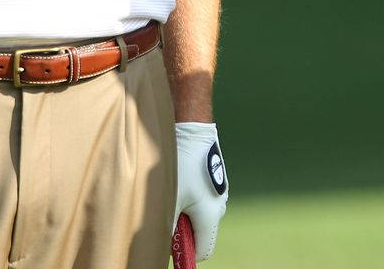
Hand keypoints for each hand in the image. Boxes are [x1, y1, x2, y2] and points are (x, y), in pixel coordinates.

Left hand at [174, 122, 227, 258]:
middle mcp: (219, 207)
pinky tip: (180, 181)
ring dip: (185, 213)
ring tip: (172, 193)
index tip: (171, 246)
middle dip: (183, 231)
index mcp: (210, 216)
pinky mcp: (214, 182)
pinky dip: (190, 199)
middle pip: (200, 233)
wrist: (193, 130)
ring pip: (200, 216)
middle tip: (166, 215)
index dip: (186, 253)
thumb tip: (164, 242)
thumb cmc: (180, 165)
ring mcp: (219, 194)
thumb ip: (167, 226)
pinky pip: (202, 200)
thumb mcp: (169, 198)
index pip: (203, 251)